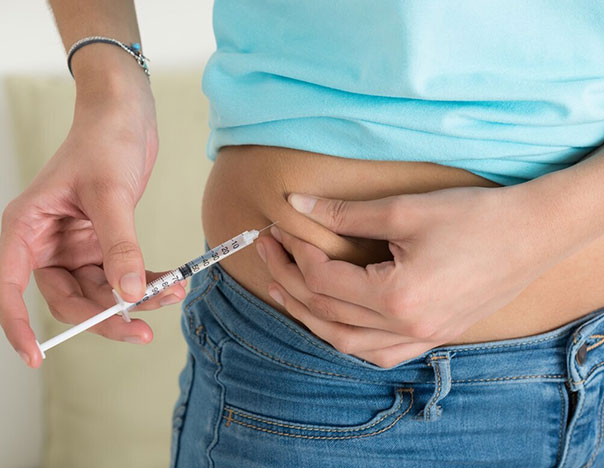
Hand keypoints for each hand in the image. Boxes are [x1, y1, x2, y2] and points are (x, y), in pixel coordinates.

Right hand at [0, 76, 184, 367]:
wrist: (125, 115)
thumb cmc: (104, 141)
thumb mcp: (111, 194)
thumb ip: (119, 246)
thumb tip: (128, 297)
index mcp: (27, 228)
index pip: (7, 287)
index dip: (17, 325)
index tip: (36, 357)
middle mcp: (46, 242)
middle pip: (66, 298)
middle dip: (104, 317)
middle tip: (141, 332)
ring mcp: (75, 244)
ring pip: (99, 291)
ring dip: (134, 299)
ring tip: (171, 293)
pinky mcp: (102, 242)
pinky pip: (120, 274)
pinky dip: (143, 281)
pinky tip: (170, 281)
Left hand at [257, 186, 559, 367]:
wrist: (533, 234)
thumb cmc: (474, 217)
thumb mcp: (405, 209)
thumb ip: (345, 213)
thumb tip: (297, 204)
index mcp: (397, 297)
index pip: (324, 279)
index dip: (295, 251)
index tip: (278, 227)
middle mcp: (405, 327)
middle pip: (326, 311)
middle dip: (288, 280)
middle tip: (266, 251)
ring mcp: (421, 337)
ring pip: (346, 341)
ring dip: (309, 315)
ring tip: (282, 289)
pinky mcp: (432, 336)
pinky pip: (379, 353)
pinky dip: (347, 339)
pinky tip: (332, 322)